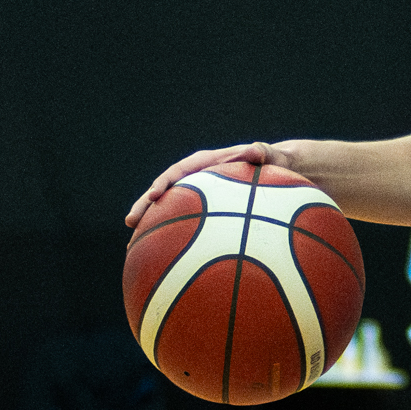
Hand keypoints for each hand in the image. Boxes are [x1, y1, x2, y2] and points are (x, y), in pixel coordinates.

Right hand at [125, 144, 316, 226]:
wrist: (280, 171)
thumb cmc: (276, 163)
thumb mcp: (272, 156)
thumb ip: (262, 152)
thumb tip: (255, 150)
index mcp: (207, 164)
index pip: (179, 171)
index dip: (164, 183)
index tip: (154, 196)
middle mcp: (197, 178)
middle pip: (165, 191)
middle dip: (145, 205)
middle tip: (130, 222)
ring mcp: (199, 195)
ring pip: (169, 209)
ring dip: (150, 224)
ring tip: (132, 245)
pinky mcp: (204, 211)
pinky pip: (184, 223)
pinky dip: (171, 237)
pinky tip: (161, 260)